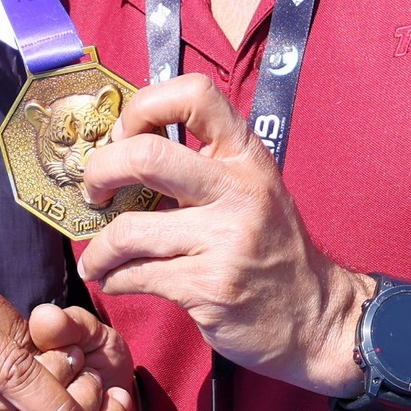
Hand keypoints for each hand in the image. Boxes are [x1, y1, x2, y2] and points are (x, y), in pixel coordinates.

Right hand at [3, 304, 147, 410]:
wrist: (111, 383)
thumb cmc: (90, 356)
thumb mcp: (83, 331)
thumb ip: (66, 324)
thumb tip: (45, 320)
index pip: (12, 397)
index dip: (54, 375)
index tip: (77, 356)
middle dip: (82, 405)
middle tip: (100, 382)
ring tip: (121, 402)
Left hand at [73, 74, 370, 400]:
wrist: (316, 316)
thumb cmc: (269, 247)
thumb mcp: (250, 189)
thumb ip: (199, 165)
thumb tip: (119, 148)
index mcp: (246, 155)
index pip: (194, 94)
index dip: (144, 106)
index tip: (124, 135)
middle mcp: (238, 190)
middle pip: (145, 155)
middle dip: (100, 172)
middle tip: (94, 192)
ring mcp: (225, 240)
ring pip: (129, 230)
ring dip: (98, 248)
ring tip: (96, 257)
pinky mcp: (209, 287)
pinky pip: (136, 276)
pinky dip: (113, 279)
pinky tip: (117, 280)